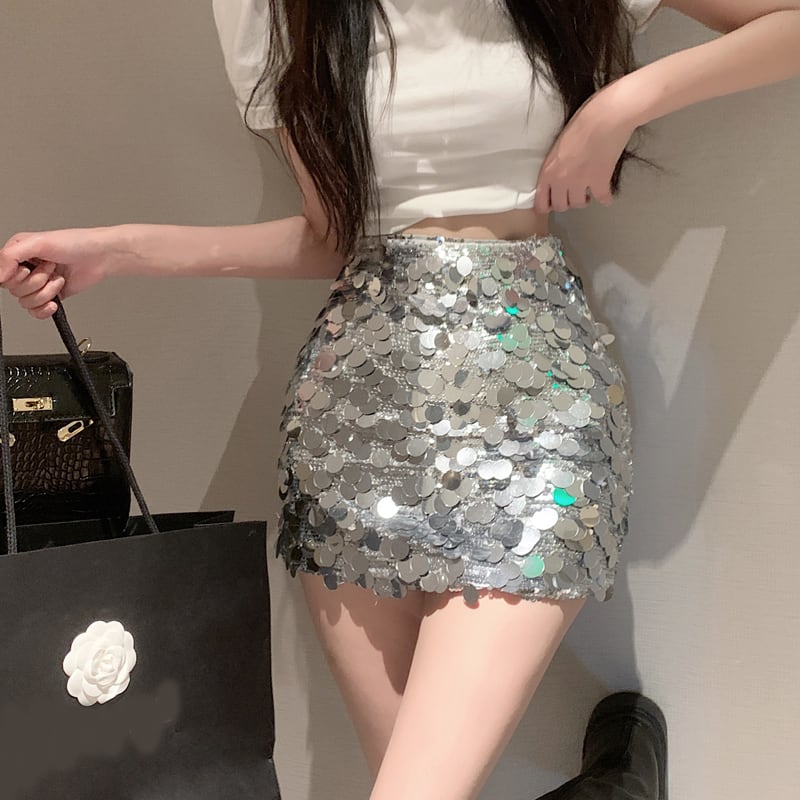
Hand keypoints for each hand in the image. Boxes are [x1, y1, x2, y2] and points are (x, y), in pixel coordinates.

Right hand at [0, 227, 122, 318]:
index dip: (15, 276)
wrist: (100, 257)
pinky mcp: (51, 296)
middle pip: (14, 290)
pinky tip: (55, 302)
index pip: (2, 276)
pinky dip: (45, 309)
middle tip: (50, 269)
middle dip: (36, 282)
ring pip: (26, 302)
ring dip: (46, 293)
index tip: (28, 268)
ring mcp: (39, 284)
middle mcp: (26, 268)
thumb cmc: (75, 243)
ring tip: (58, 279)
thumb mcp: (37, 242)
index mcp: (18, 253)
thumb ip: (10, 256)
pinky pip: (36, 312)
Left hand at [533, 86, 637, 213]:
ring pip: (579, 204)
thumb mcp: (558, 145)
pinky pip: (602, 199)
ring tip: (588, 192)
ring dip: (584, 200)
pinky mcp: (600, 182)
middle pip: (561, 206)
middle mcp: (562, 181)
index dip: (546, 206)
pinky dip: (605, 197)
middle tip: (573, 194)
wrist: (606, 116)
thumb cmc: (582, 121)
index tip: (552, 204)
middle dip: (566, 201)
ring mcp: (581, 183)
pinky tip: (606, 193)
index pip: (541, 202)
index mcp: (548, 171)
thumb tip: (559, 175)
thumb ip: (555, 165)